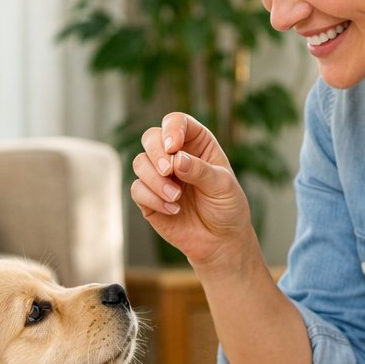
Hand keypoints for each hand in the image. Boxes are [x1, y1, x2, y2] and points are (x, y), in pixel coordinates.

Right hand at [130, 112, 254, 268]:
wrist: (220, 241)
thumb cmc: (227, 207)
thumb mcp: (223, 186)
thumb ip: (201, 170)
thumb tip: (177, 159)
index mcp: (196, 143)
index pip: (176, 122)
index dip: (171, 129)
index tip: (173, 147)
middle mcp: (174, 155)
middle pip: (151, 138)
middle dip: (156, 153)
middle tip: (168, 171)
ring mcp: (159, 176)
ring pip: (139, 163)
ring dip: (155, 180)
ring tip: (176, 197)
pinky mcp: (148, 198)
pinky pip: (137, 189)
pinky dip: (153, 199)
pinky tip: (173, 210)